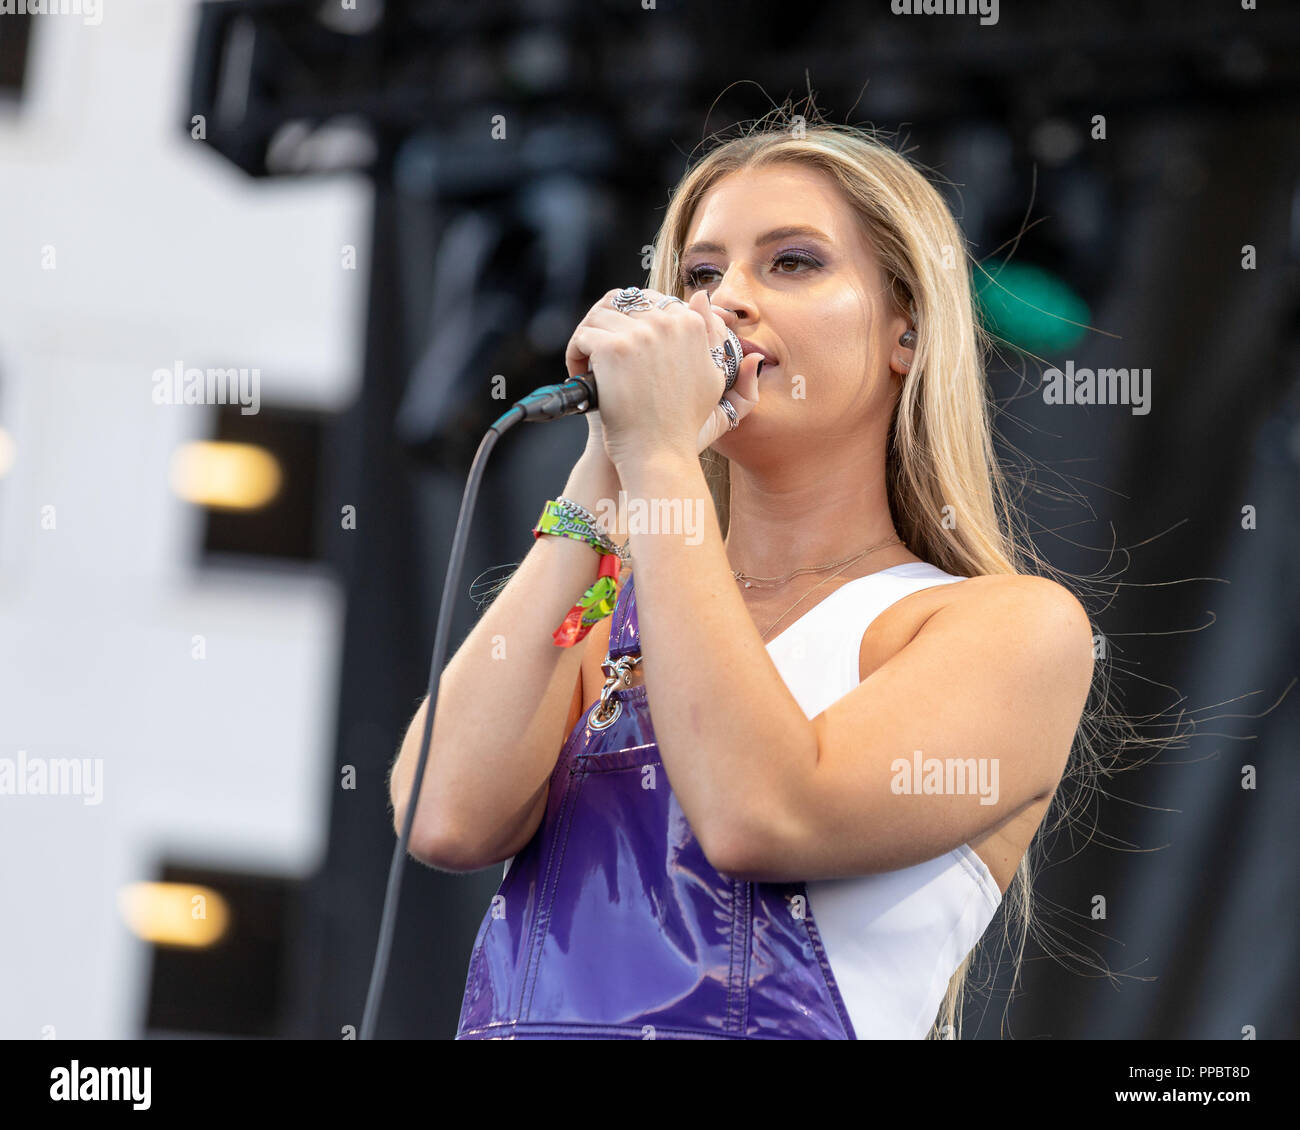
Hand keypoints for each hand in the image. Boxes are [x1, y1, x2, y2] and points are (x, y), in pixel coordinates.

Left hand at [564, 288, 761, 470]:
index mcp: (692, 325)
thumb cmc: (682, 423)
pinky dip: (575, 356)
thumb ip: (710, 335)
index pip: (650, 301)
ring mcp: (641, 334)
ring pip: (598, 317)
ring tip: (588, 368)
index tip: (622, 350)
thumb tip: (701, 297)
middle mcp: (669, 323)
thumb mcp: (711, 378)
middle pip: (620, 303)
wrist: (660, 455)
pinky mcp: (615, 348)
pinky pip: (583, 337)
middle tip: (599, 357)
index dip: (629, 323)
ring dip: (588, 340)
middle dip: (606, 327)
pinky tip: (581, 377)